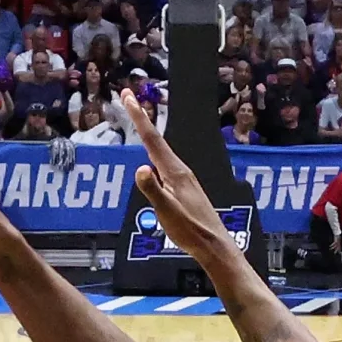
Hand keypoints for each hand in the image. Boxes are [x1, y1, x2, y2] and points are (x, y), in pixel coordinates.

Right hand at [120, 96, 237, 258]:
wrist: (213, 245)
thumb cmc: (190, 231)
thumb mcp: (167, 212)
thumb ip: (153, 191)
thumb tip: (141, 168)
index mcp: (174, 172)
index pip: (152, 140)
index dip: (138, 117)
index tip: (128, 97)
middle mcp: (179, 170)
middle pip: (156, 139)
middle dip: (141, 117)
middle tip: (128, 97)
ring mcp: (182, 179)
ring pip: (160, 149)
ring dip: (147, 133)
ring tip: (138, 119)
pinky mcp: (183, 188)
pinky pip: (163, 162)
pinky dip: (153, 150)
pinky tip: (152, 157)